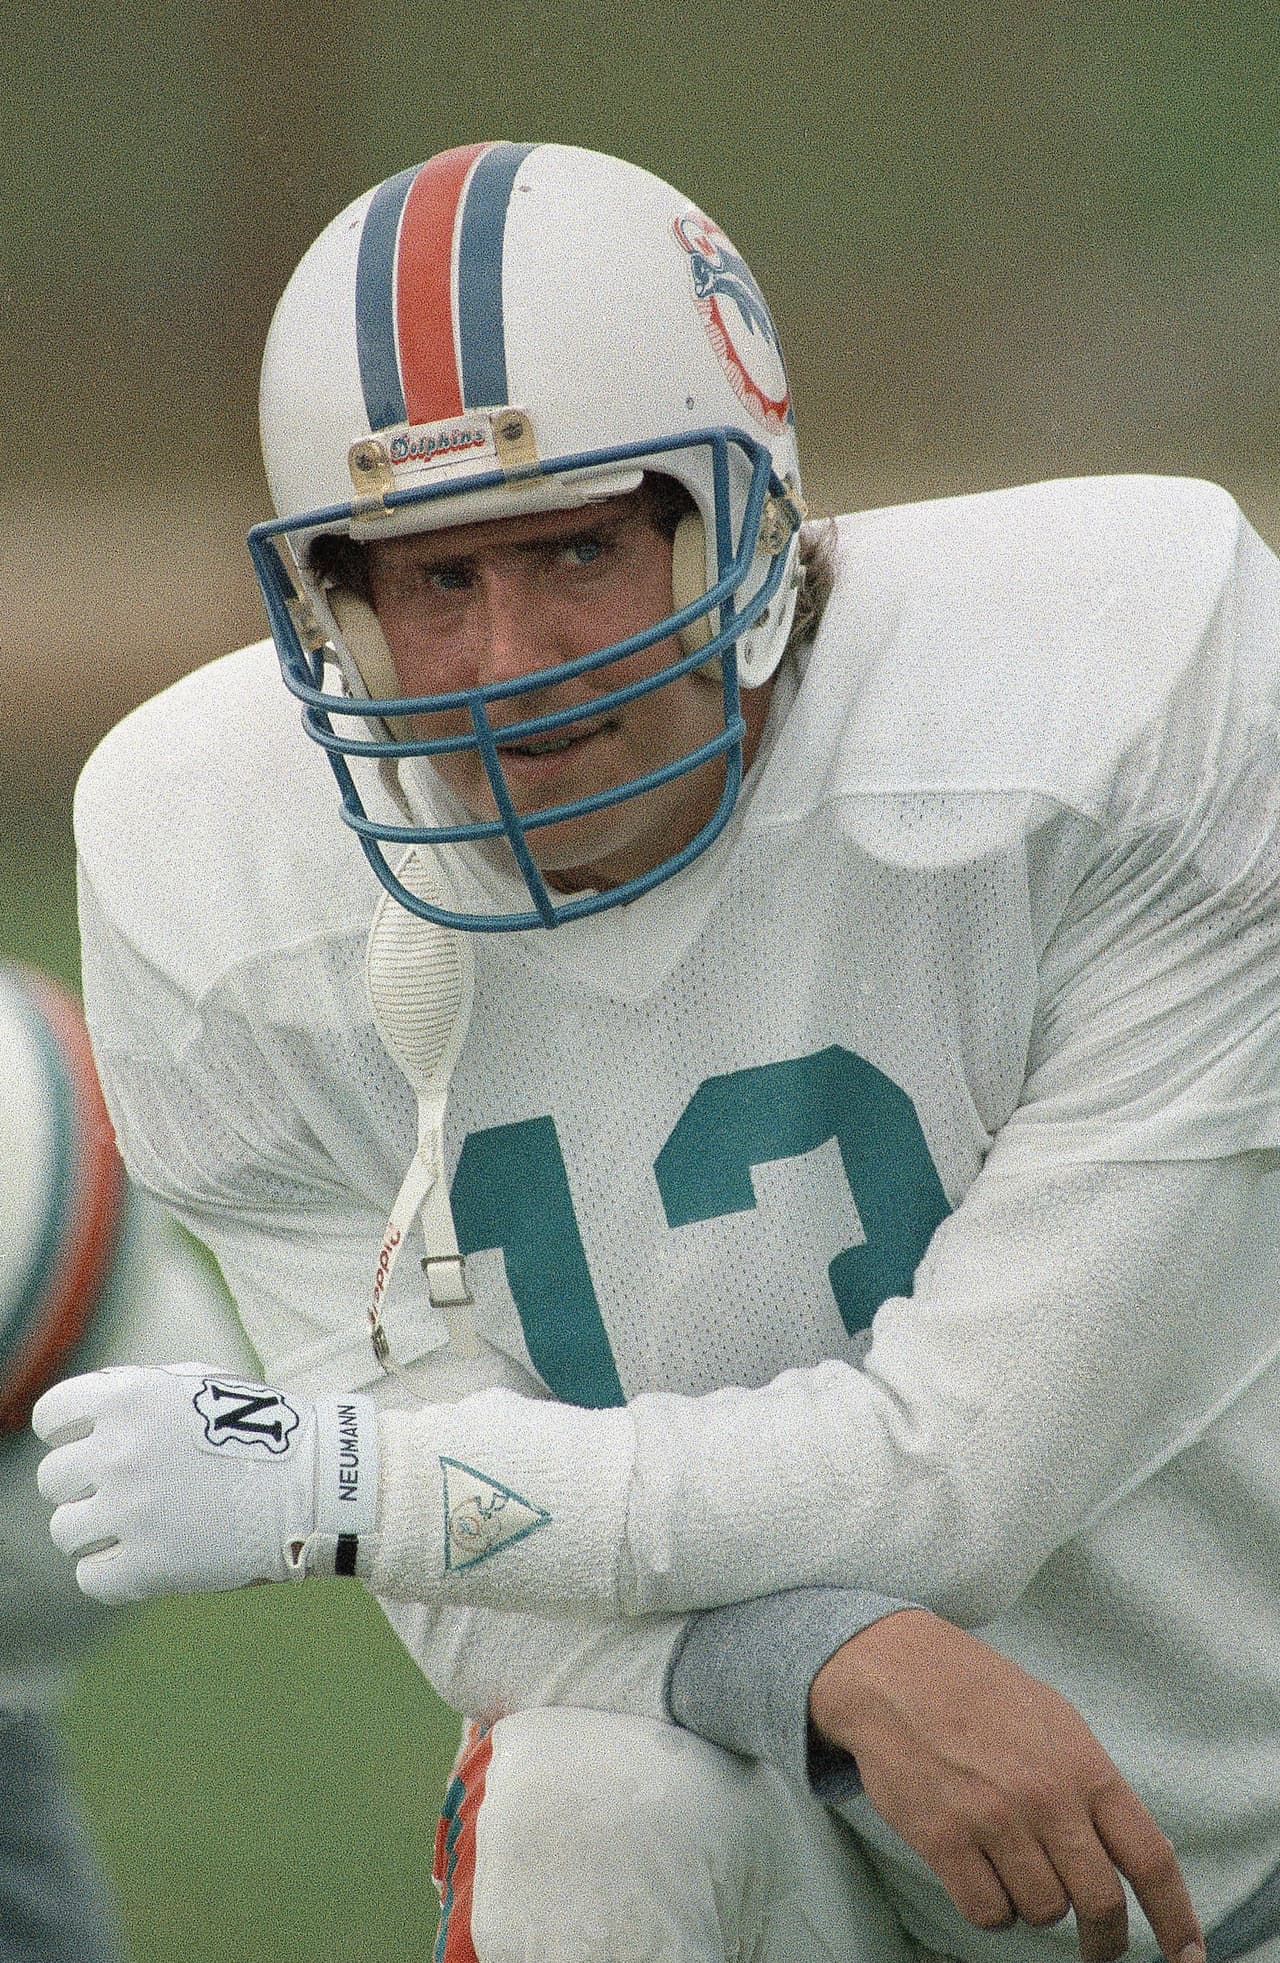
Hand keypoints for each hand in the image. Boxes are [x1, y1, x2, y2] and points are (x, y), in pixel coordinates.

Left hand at [33, 1365, 379, 1603]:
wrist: (318, 1483)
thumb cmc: (261, 1431)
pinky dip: (112, 1574)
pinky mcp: (148, 1565)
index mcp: (129, 1398)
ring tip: (139, 1529)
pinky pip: (92, 1578)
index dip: (68, 1432)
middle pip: (55, 1480)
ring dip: (96, 1530)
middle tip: (126, 1492)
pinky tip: (145, 1561)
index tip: (90, 1445)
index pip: (51, 1415)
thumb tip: (82, 1418)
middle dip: (85, 1486)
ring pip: (67, 1531)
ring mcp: (131, 1511)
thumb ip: (135, 1393)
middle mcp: (120, 1452)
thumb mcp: (198, 1384)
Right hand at [810, 1609, 1202, 1962]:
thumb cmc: (978, 1693)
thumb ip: (1093, 1784)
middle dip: (1104, 1939)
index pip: (1150, 1858)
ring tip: (1012, 1864)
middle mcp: (1045, 1797)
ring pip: (1042, 1912)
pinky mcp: (944, 1841)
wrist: (895, 1671)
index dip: (1176, 1918)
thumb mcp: (1054, 1719)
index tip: (1186, 1956)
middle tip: (1096, 1947)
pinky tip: (979, 1872)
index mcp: (1083, 1766)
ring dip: (1034, 1904)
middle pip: (1101, 1903)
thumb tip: (1132, 1851)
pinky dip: (990, 1908)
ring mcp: (993, 1821)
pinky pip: (988, 1913)